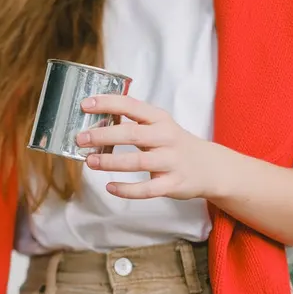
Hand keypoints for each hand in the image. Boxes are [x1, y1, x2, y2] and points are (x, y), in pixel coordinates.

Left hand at [75, 94, 232, 199]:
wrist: (211, 167)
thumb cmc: (174, 144)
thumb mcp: (159, 126)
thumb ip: (133, 123)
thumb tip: (95, 123)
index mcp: (159, 119)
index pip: (131, 106)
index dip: (108, 103)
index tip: (85, 104)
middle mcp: (166, 137)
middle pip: (132, 134)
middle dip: (103, 136)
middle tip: (81, 139)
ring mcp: (170, 162)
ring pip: (137, 162)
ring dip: (110, 162)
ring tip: (90, 162)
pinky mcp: (172, 184)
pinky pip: (147, 189)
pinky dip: (127, 189)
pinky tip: (110, 187)